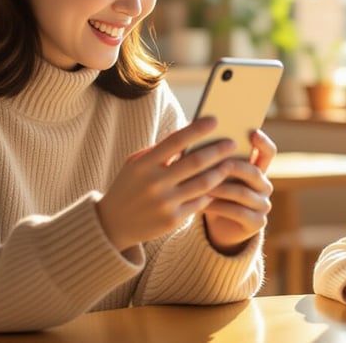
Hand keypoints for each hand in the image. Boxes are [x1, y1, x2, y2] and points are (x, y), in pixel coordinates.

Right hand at [97, 117, 238, 251]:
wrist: (113, 224)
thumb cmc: (129, 186)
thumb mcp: (136, 164)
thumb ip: (160, 151)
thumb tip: (189, 133)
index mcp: (144, 165)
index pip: (176, 141)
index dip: (197, 129)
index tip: (215, 120)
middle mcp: (155, 183)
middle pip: (195, 162)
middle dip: (217, 150)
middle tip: (232, 143)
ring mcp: (164, 203)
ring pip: (203, 184)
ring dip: (220, 172)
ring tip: (231, 164)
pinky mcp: (173, 220)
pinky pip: (200, 202)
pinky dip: (211, 192)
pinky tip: (220, 185)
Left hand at [202, 129, 275, 253]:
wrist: (219, 227)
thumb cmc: (215, 193)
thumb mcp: (216, 175)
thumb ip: (214, 158)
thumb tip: (193, 135)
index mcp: (258, 169)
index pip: (268, 152)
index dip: (262, 142)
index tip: (252, 132)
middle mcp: (264, 186)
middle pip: (254, 172)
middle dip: (234, 166)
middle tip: (217, 162)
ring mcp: (263, 205)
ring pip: (242, 192)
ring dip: (221, 187)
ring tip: (202, 184)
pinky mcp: (256, 222)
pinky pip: (238, 212)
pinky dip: (218, 206)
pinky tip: (202, 203)